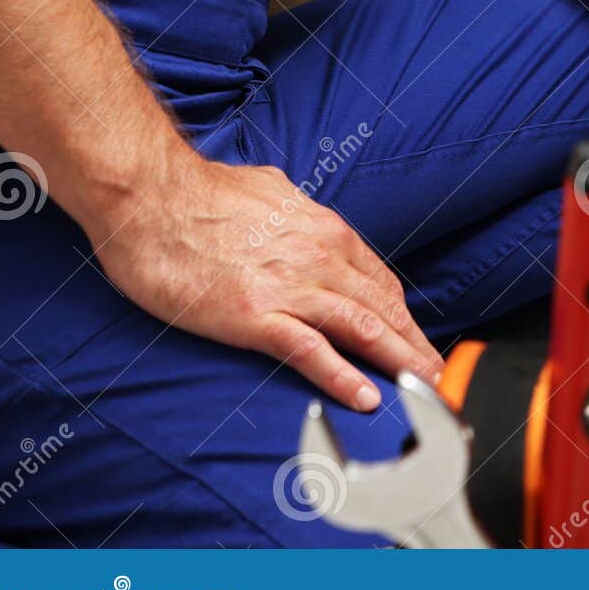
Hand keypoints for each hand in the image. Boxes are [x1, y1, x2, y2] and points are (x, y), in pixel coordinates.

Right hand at [86, 152, 443, 411]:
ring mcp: (290, 287)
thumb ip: (295, 212)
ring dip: (397, 363)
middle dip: (414, 346)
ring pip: (361, 330)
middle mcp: (319, 258)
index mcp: (324, 231)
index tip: (418, 341)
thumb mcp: (269, 192)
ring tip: (423, 389)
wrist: (150, 195)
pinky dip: (342, 376)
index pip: (380, 283)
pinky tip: (365, 397)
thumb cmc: (198, 194)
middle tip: (438, 375)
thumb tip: (301, 212)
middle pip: (382, 309)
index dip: (404, 318)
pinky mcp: (255, 315)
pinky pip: (310, 350)